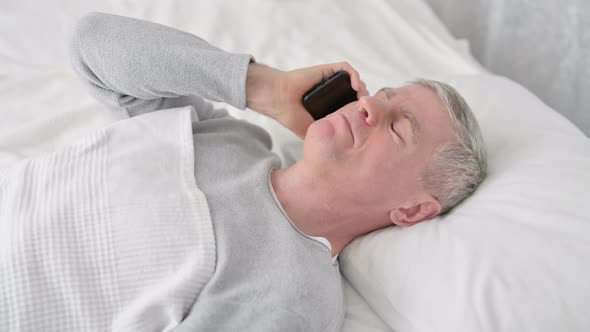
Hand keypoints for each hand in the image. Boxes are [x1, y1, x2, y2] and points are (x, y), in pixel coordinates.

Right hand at [246, 62, 368, 138]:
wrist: (279, 100)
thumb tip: (339, 149)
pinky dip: (354, 76)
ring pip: (355, 80)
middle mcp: (331, 93)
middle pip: (357, 93)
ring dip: (362, 88)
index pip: (352, 106)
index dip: (361, 111)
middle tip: (368, 110)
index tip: (367, 119)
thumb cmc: (291, 115)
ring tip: (362, 100)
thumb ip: (325, 137)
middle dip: (365, 100)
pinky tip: (355, 87)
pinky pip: (346, 69)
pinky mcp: (327, 71)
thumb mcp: (311, 131)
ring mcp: (330, 81)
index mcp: (329, 106)